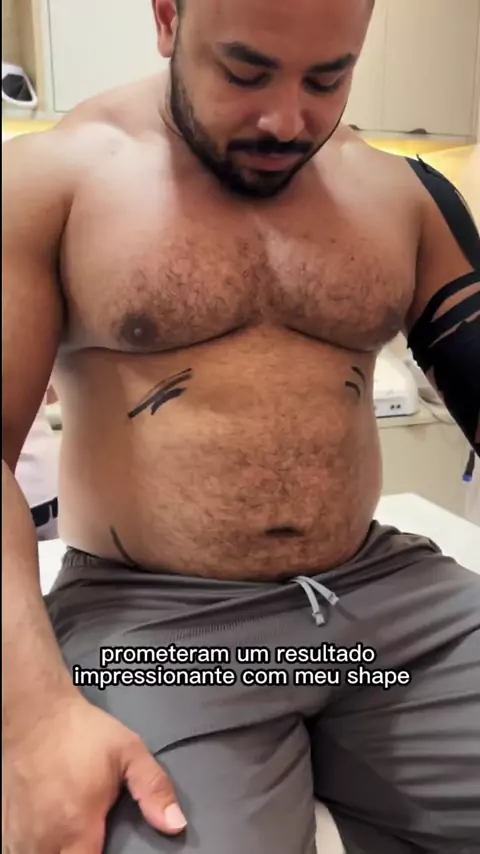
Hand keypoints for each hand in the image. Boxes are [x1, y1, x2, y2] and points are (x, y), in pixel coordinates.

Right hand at [2, 694, 185, 852]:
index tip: (106, 848)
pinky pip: (14, 852)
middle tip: (91, 839)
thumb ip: (154, 790)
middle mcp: (45, 839)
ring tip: (71, 839)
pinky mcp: (6, 827)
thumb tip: (176, 824)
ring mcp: (21, 836)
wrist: (38, 713)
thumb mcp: (129, 752)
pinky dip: (30, 849)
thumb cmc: (81, 732)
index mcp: (78, 827)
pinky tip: (44, 839)